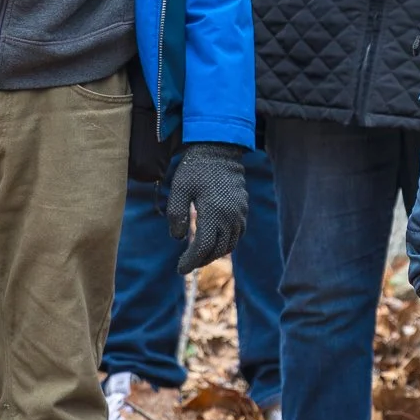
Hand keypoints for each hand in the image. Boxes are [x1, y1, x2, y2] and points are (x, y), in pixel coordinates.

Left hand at [167, 142, 247, 273]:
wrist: (219, 149)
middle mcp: (229, 217)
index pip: (202, 248)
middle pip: (217, 250)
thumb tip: (179, 239)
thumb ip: (176, 215)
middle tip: (187, 263)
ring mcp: (239, 213)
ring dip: (215, 253)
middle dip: (201, 260)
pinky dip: (227, 243)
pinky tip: (216, 241)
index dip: (190, 261)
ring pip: (230, 244)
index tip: (180, 269)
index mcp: (213, 213)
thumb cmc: (195, 169)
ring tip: (200, 254)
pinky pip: (238, 234)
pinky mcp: (243, 209)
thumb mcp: (178, 189)